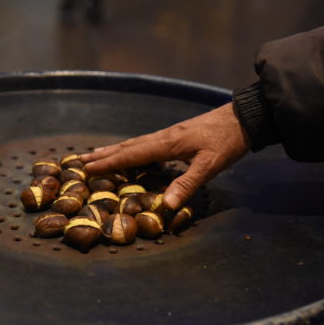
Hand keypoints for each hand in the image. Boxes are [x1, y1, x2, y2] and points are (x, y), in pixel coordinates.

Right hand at [80, 102, 250, 209]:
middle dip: (103, 155)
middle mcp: (161, 137)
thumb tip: (164, 206)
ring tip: (96, 154)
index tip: (87, 167)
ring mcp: (167, 135)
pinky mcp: (175, 136)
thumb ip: (186, 184)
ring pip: (133, 143)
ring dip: (113, 150)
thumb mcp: (210, 165)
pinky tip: (129, 152)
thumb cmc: (226, 141)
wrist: (242, 118)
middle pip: (126, 146)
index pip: (130, 155)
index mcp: (165, 144)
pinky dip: (128, 149)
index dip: (108, 163)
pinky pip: (143, 143)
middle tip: (81, 161)